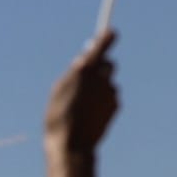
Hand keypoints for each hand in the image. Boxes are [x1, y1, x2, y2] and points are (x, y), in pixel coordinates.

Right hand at [44, 31, 118, 155]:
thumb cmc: (59, 116)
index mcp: (85, 71)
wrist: (73, 144)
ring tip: (82, 104)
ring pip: (108, 83)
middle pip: (109, 64)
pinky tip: (90, 113)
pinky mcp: (116, 105)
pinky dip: (103, 101)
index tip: (111, 32)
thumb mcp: (59, 91)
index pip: (101, 48)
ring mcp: (111, 92)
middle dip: (101, 67)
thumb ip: (74, 73)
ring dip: (100, 88)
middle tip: (89, 74)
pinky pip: (110, 97)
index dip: (106, 39)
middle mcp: (102, 79)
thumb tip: (84, 60)